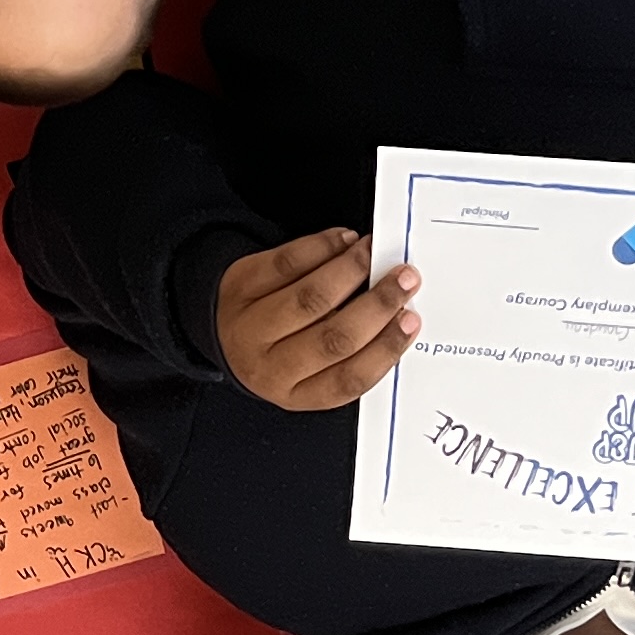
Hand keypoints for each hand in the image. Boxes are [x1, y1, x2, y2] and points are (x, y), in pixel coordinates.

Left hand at [216, 228, 418, 411]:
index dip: (384, 349)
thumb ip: (351, 352)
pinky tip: (343, 241)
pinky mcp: (239, 287)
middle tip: (405, 280)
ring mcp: (249, 327)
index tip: (411, 320)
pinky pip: (284, 264)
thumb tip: (398, 311)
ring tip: (374, 253)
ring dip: (350, 270)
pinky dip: (319, 248)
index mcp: (296, 393)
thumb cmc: (280, 348)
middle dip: (377, 305)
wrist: (222, 327)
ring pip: (309, 298)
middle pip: (332, 338)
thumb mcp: (309, 372)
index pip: (348, 380)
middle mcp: (268, 366)